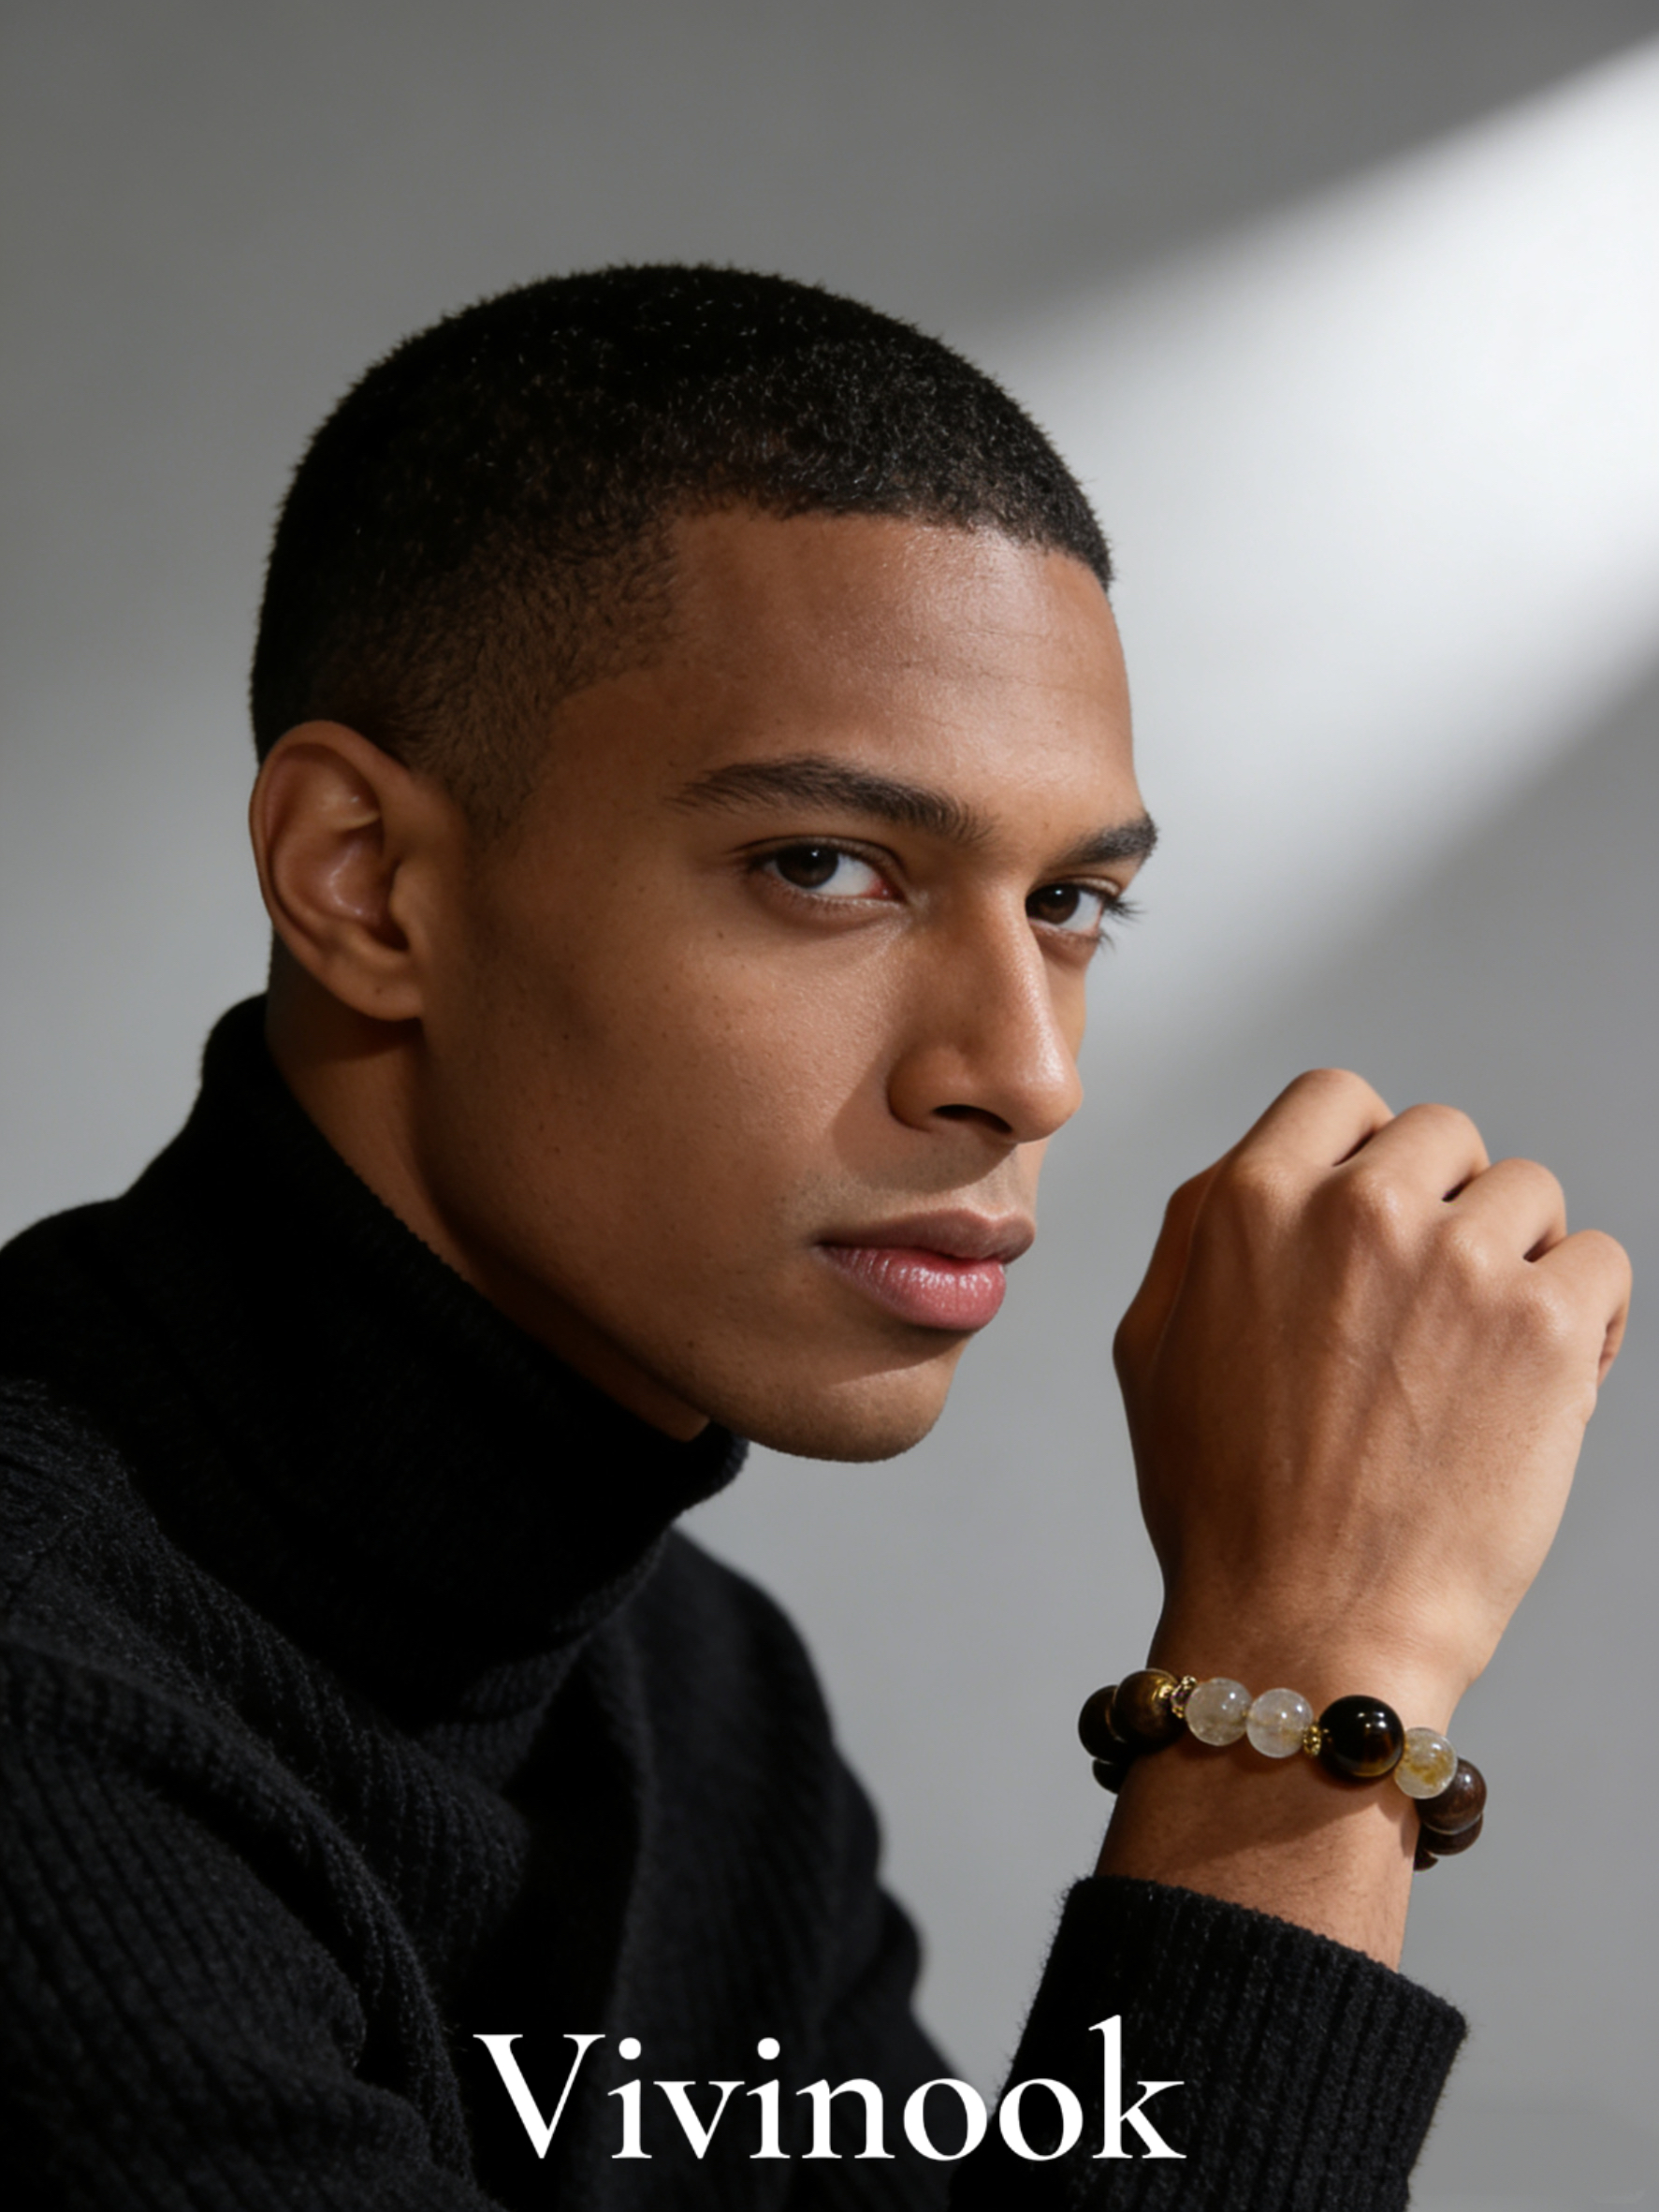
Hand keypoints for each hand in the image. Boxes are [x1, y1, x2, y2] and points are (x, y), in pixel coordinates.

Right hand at [1113, 1070, 1630, 1725]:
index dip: (1363, 1152)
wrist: (1309, 1628)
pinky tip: (1547, 1381)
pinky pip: (1602, 1263)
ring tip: (1485, 1356)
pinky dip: (1590, 1316)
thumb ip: (1201, 1236)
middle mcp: (1354, 1206)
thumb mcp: (1151, 1346)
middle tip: (1429, 1310)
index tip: (1377, 1219)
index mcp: (1249, 1199)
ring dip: (1517, 1261)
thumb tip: (1259, 1174)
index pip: (1337, 1096)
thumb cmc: (1224, 1507)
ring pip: (1530, 1194)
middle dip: (1444, 1209)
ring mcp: (1456, 1260)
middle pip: (1442, 1136)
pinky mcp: (1544, 1324)